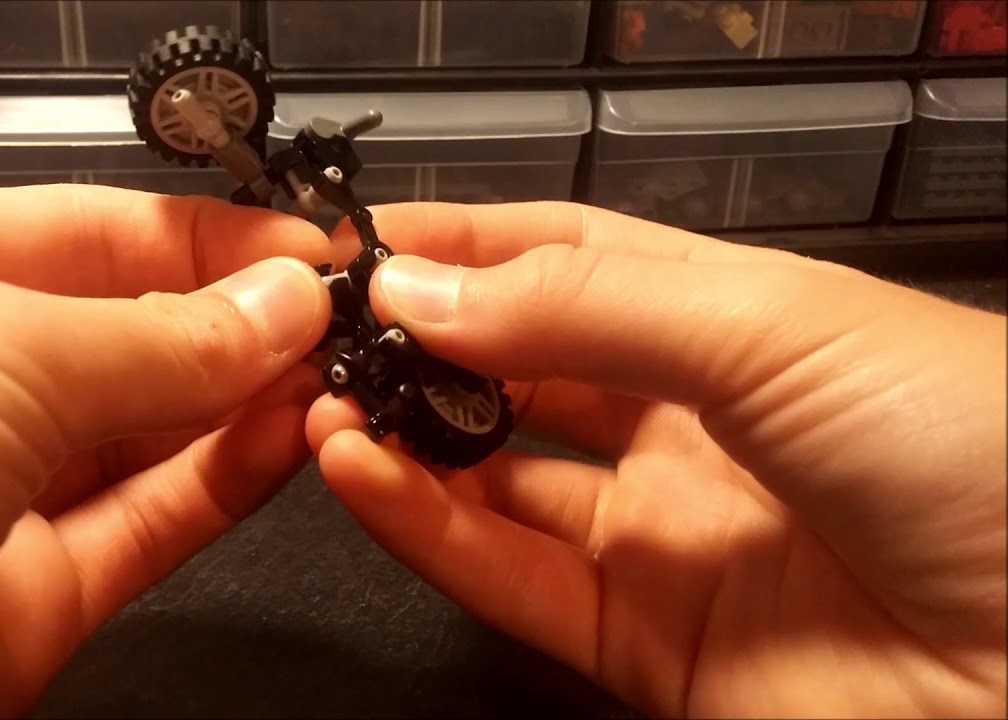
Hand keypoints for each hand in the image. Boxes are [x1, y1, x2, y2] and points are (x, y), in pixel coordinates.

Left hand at [0, 185, 332, 717]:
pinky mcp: (28, 596)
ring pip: (151, 430)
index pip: (93, 230)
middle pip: (130, 328)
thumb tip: (273, 302)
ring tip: (335, 370)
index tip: (308, 243)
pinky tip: (291, 438)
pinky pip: (150, 520)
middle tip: (338, 310)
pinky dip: (228, 480)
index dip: (210, 236)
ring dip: (249, 399)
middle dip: (239, 316)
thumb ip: (152, 335)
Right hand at [308, 202, 1005, 717]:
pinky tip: (358, 473)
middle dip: (421, 344)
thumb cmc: (976, 453)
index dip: (466, 248)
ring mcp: (662, 537)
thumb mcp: (775, 327)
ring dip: (401, 439)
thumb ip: (587, 306)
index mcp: (735, 325)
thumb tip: (425, 288)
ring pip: (496, 480)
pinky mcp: (643, 642)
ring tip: (321, 402)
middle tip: (328, 328)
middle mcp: (690, 426)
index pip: (567, 262)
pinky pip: (507, 575)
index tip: (368, 243)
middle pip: (520, 372)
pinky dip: (424, 526)